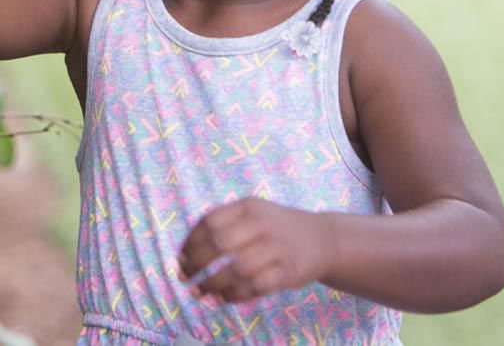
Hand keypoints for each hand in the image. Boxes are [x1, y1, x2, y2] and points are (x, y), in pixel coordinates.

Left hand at [177, 198, 335, 302]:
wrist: (323, 238)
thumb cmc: (274, 228)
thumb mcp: (252, 213)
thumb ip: (222, 225)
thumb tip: (185, 252)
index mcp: (248, 206)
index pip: (210, 222)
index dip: (190, 242)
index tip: (180, 259)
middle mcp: (263, 224)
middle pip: (221, 244)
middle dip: (197, 264)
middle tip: (184, 277)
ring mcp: (278, 248)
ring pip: (237, 269)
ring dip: (213, 284)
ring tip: (199, 292)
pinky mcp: (289, 272)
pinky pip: (257, 287)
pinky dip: (236, 295)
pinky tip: (224, 298)